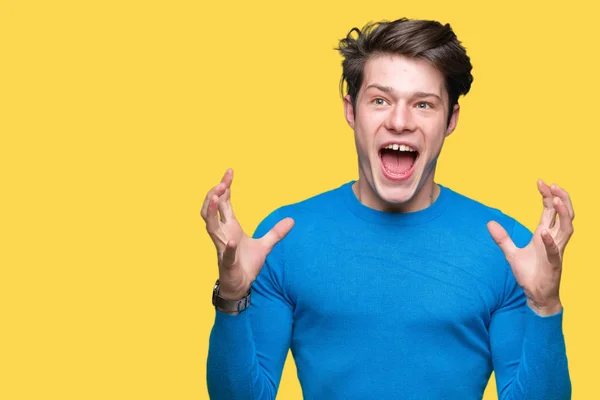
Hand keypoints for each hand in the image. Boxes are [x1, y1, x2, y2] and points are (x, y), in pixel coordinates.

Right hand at [200, 169, 294, 299]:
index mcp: (230, 227)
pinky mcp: (227, 263)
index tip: (229, 171)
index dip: (225, 186)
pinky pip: (226, 254)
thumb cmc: (246, 264)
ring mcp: (223, 248)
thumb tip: (292, 219)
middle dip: (214, 194)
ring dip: (211, 211)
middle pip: (211, 210)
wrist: (241, 285)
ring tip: (215, 197)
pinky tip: (233, 242)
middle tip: (222, 183)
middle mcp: (223, 234)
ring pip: (211, 227)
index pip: (224, 202)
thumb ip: (276, 232)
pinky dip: (230, 248)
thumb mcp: (265, 245)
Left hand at [487, 180, 574, 315]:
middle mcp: (554, 240)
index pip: (550, 211)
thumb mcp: (511, 253)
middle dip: (561, 199)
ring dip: (563, 214)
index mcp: (544, 235)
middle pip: (564, 215)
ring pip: (567, 229)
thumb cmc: (529, 274)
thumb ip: (502, 238)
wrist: (535, 295)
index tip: (541, 182)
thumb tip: (489, 222)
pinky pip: (555, 252)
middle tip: (552, 185)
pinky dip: (550, 242)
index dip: (548, 196)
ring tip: (556, 200)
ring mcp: (556, 252)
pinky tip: (544, 232)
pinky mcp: (553, 265)